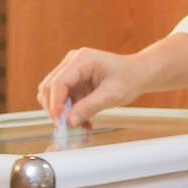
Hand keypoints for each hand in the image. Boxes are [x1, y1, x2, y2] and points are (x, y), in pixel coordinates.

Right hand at [36, 48, 152, 126]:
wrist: (137, 74)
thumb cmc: (129, 78)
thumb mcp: (111, 95)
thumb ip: (89, 107)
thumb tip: (69, 121)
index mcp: (82, 59)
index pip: (59, 82)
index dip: (56, 103)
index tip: (61, 122)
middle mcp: (72, 62)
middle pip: (49, 87)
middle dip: (55, 109)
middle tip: (66, 128)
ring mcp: (71, 71)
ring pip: (52, 94)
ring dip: (60, 113)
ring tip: (78, 126)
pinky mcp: (73, 82)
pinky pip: (63, 99)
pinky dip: (68, 113)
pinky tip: (82, 122)